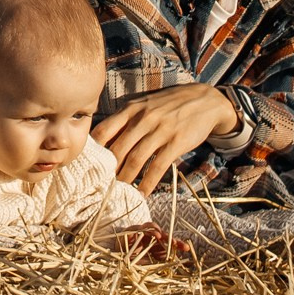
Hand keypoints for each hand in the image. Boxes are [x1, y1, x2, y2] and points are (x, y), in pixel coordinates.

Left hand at [94, 84, 240, 192]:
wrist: (205, 101)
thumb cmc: (169, 103)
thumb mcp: (144, 103)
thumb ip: (125, 118)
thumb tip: (103, 137)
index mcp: (131, 109)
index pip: (104, 130)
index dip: (93, 149)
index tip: (88, 164)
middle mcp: (143, 119)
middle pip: (118, 148)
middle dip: (107, 169)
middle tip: (100, 184)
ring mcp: (160, 130)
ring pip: (136, 159)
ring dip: (125, 179)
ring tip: (118, 192)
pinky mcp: (176, 143)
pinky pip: (158, 166)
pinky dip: (148, 183)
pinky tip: (142, 193)